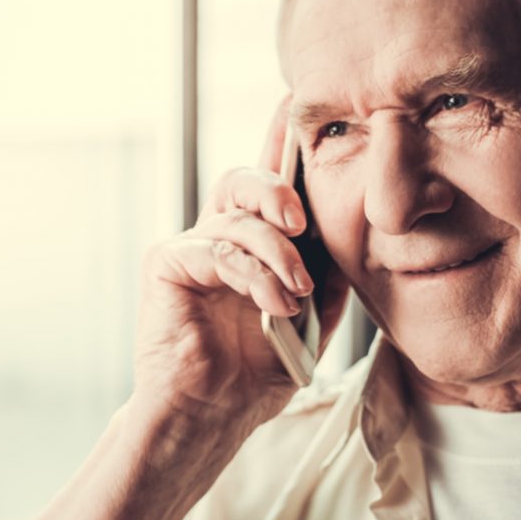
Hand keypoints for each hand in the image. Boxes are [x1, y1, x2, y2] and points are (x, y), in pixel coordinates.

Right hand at [133, 97, 347, 432]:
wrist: (212, 415)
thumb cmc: (256, 371)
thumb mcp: (308, 318)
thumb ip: (326, 276)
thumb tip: (353, 234)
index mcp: (252, 243)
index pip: (270, 183)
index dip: (281, 141)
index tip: (294, 103)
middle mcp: (219, 235)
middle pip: (243, 178)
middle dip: (278, 187)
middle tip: (301, 222)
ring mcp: (191, 246)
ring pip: (236, 215)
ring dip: (276, 252)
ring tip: (295, 291)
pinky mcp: (167, 263)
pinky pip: (217, 248)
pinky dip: (253, 276)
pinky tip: (274, 304)